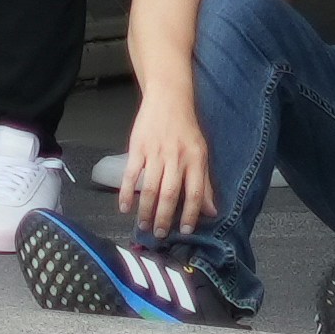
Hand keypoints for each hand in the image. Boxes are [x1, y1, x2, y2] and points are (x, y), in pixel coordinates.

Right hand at [117, 93, 215, 235]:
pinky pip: (131, 173)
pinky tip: (124, 206)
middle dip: (164, 217)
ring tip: (143, 225)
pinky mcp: (137, 147)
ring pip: (150, 187)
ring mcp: (155, 153)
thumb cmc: (186, 128)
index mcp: (195, 161)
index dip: (190, 214)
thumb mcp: (202, 154)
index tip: (185, 231)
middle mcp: (175, 158)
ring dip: (146, 209)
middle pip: (170, 194)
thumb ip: (205, 182)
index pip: (194, 193)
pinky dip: (126, 190)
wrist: (168, 99)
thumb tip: (211, 211)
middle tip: (159, 234)